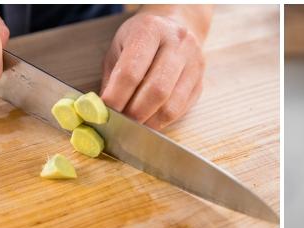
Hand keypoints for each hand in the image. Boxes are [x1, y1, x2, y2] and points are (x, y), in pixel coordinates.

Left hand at [100, 5, 211, 129]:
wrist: (176, 25)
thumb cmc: (142, 38)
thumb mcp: (119, 47)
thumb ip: (112, 78)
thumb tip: (103, 110)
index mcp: (151, 30)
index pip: (132, 71)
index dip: (117, 96)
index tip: (106, 111)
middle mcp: (178, 44)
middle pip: (157, 90)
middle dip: (135, 113)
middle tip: (120, 123)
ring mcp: (194, 63)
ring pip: (171, 105)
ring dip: (149, 122)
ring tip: (134, 125)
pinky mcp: (200, 82)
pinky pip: (181, 110)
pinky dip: (162, 121)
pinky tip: (149, 120)